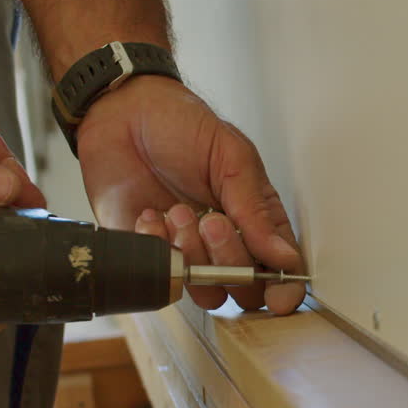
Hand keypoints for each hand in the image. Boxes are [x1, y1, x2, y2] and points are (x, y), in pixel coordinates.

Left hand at [74, 75, 305, 314]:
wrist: (122, 113)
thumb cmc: (181, 126)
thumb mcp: (232, 158)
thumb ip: (257, 211)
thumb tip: (285, 257)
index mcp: (256, 218)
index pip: (280, 267)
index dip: (283, 288)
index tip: (279, 294)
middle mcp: (226, 242)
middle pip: (246, 287)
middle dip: (231, 259)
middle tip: (212, 219)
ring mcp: (189, 252)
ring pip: (207, 289)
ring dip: (194, 255)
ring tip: (177, 211)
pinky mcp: (151, 254)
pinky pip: (162, 279)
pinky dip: (157, 249)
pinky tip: (150, 216)